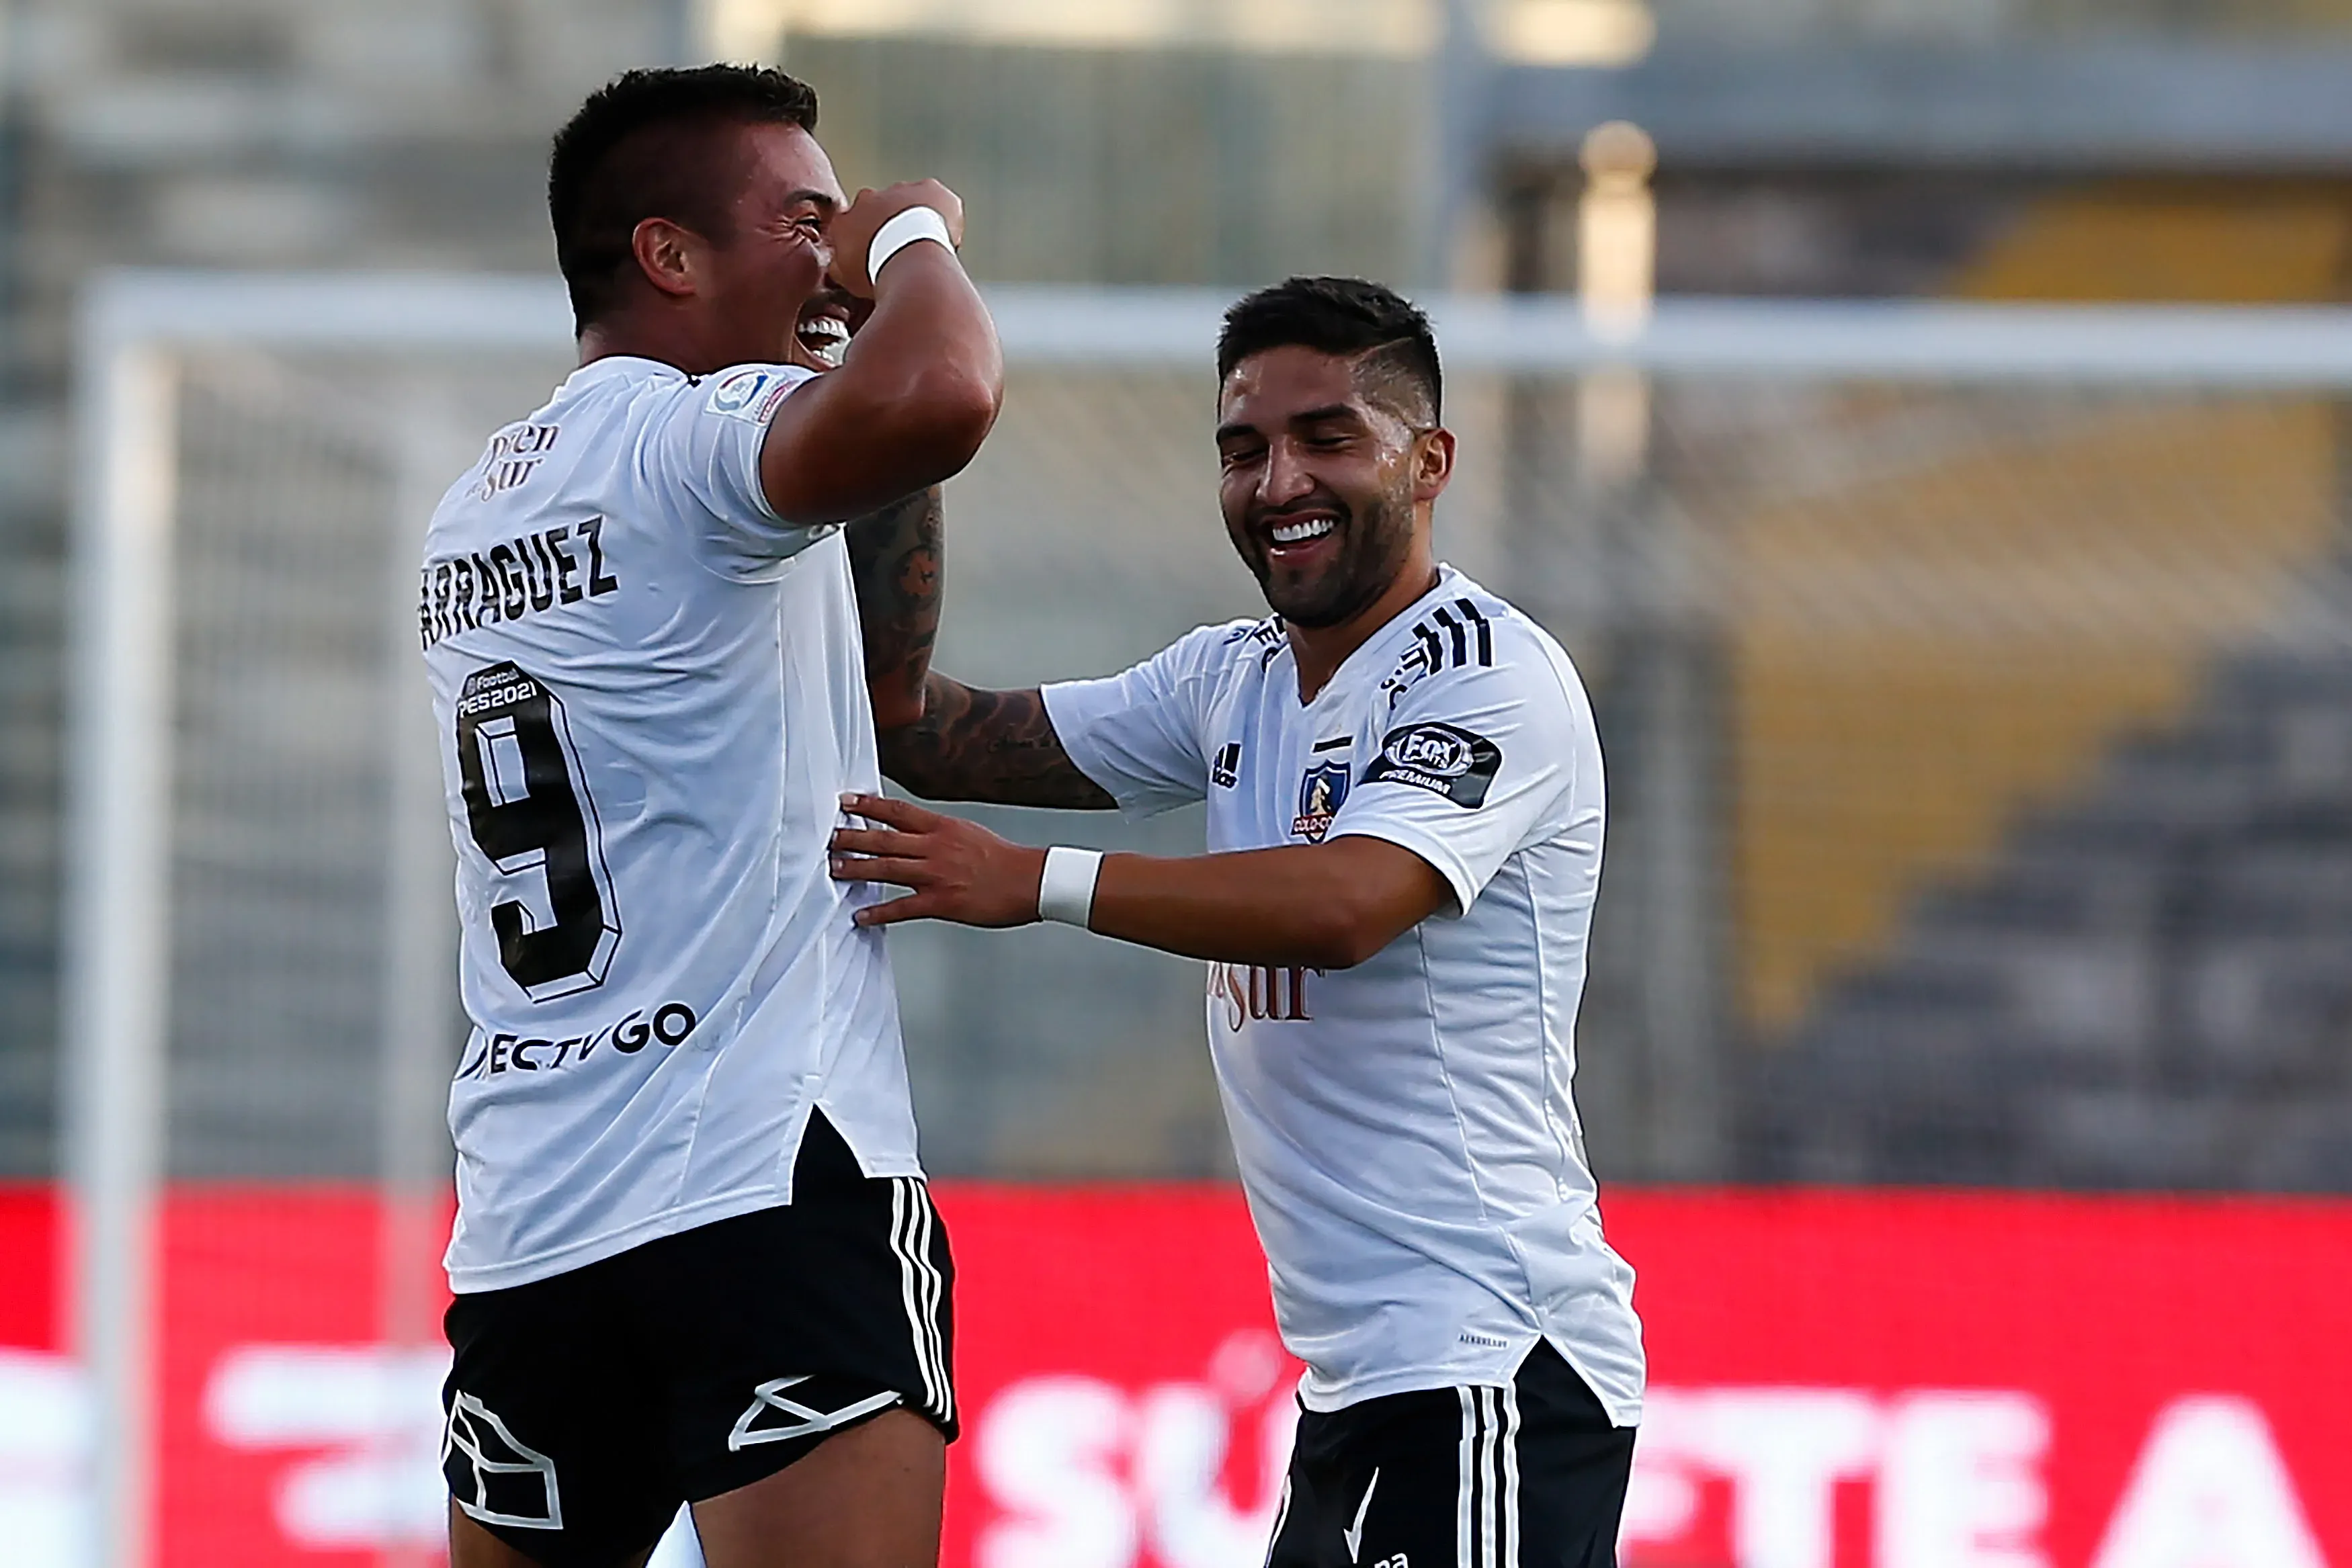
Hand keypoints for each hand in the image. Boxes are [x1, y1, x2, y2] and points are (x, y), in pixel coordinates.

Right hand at [826, 181, 966, 299]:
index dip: (865, 239)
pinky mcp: (929, 189)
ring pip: (908, 200)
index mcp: (847, 219)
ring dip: (915, 216)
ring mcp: (900, 191)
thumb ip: (839, 267)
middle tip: (903, 247)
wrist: (910, 261)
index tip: (875, 251)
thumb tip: (837, 267)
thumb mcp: (847, 278)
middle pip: (879, 209)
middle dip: (890, 224)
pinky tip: (946, 232)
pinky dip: (942, 212)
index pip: (851, 225)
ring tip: (926, 242)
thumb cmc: (879, 271)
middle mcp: (870, 199)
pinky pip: (938, 198)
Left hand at [830, 793, 1045, 928]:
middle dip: (851, 836)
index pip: (897, 811)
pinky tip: (862, 916)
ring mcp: (936, 875)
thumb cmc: (1003, 859)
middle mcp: (935, 847)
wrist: (1030, 880)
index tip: (845, 801)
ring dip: (856, 868)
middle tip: (827, 836)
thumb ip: (937, 832)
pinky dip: (879, 912)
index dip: (868, 805)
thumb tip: (911, 830)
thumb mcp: (967, 833)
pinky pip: (902, 907)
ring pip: (887, 868)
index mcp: (942, 828)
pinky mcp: (941, 902)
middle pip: (883, 838)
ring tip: (833, 869)